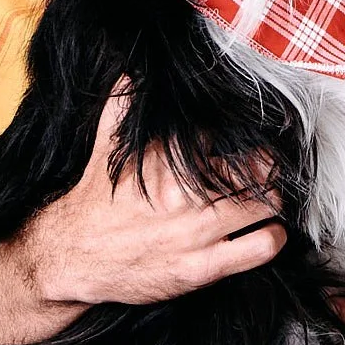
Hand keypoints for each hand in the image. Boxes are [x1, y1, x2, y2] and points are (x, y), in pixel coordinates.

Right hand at [29, 86, 286, 308]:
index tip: (250, 144)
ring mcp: (196, 232)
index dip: (244, 140)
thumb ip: (118, 109)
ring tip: (267, 202)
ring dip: (274, 202)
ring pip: (267, 205)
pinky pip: (260, 248)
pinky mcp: (201, 268)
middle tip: (266, 174)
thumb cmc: (91, 204)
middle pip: (257, 169)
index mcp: (167, 160)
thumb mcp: (103, 150)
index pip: (226, 138)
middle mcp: (185, 194)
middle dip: (267, 169)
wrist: (70, 257)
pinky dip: (273, 238)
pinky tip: (266, 233)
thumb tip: (130, 75)